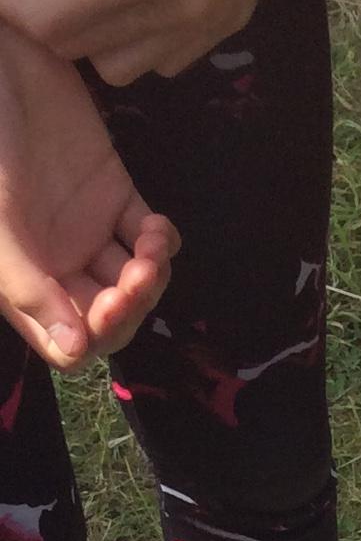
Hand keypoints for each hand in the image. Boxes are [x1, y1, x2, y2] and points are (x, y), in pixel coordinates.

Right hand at [0, 16, 175, 367]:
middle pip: (109, 316)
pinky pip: (148, 237)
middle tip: (140, 274)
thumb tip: (73, 349)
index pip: (68, 343)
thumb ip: (25, 284)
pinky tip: (156, 227)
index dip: (97, 336)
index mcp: (18, 278)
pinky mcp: (111, 192)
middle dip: (131, 307)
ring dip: (152, 276)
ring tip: (150, 245)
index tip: (112, 304)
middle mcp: (52, 262)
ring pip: (134, 280)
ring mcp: (84, 229)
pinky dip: (162, 243)